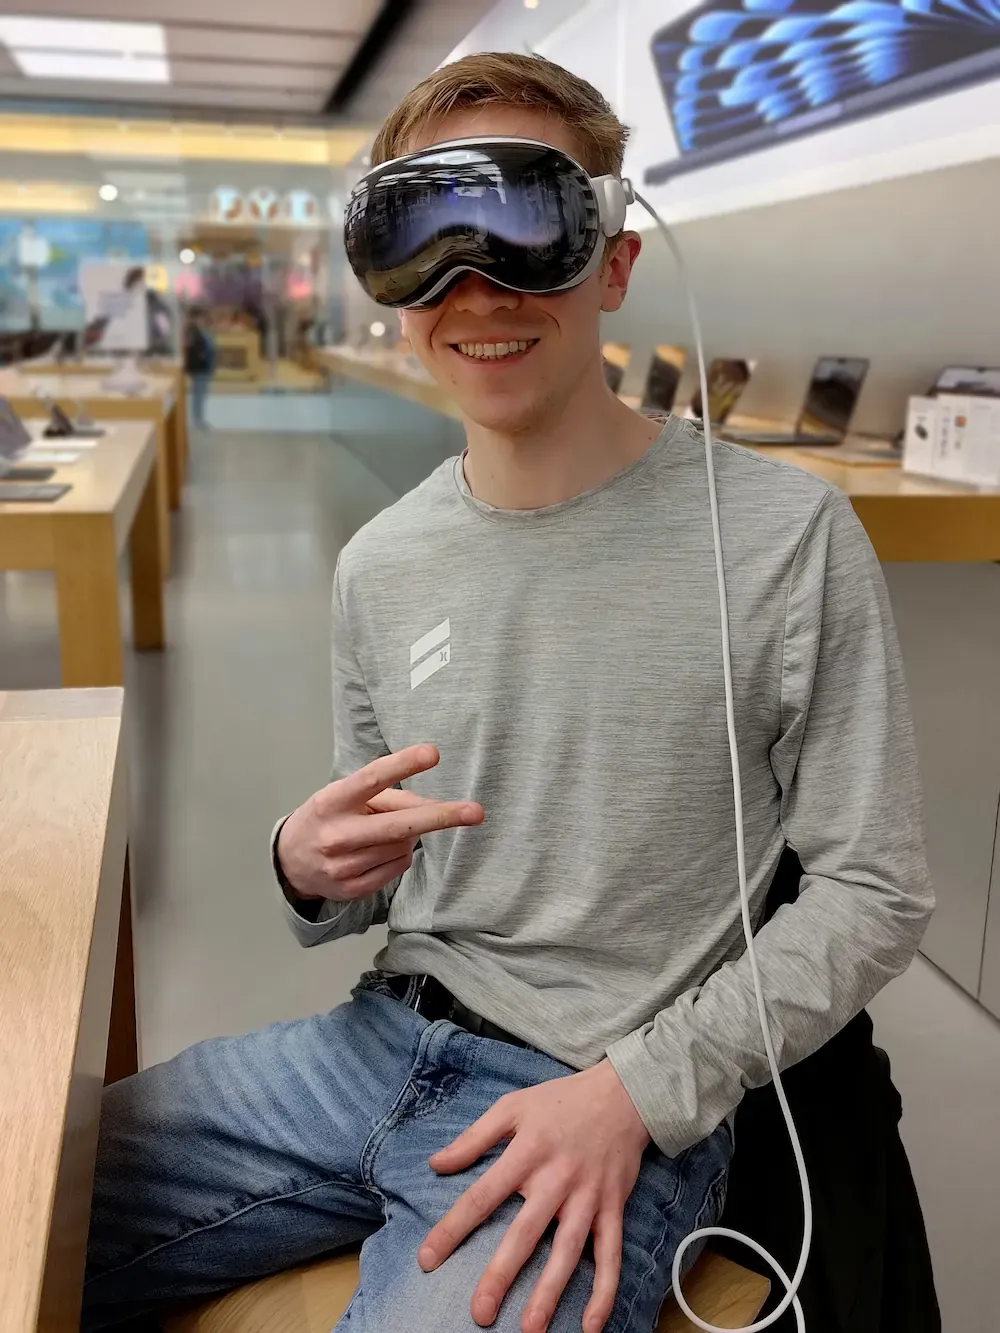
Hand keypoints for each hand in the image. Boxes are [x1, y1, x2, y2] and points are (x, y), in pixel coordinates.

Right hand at [277, 744, 482, 901]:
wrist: (289, 862)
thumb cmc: (327, 817)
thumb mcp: (345, 796)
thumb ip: (386, 797)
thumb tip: (430, 806)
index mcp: (332, 801)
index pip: (371, 779)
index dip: (403, 765)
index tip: (433, 754)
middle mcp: (337, 834)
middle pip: (398, 826)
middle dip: (440, 817)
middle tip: (476, 812)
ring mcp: (344, 866)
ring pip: (403, 845)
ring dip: (408, 835)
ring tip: (387, 830)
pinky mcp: (353, 889)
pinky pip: (398, 867)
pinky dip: (400, 855)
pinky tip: (381, 850)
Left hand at [419, 1061, 651, 1332]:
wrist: (622, 1094)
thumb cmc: (560, 1101)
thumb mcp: (513, 1107)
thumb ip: (474, 1137)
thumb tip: (435, 1164)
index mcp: (526, 1153)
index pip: (482, 1196)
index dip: (454, 1228)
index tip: (427, 1259)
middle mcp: (557, 1179)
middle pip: (525, 1232)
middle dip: (502, 1274)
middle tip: (480, 1313)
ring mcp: (588, 1197)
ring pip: (568, 1250)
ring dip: (550, 1291)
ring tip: (530, 1328)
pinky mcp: (613, 1208)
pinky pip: (611, 1255)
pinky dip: (604, 1291)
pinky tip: (591, 1326)